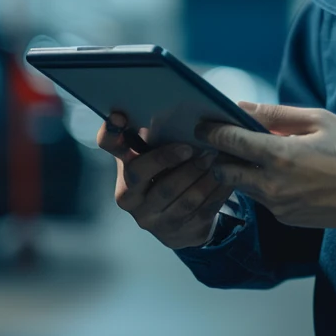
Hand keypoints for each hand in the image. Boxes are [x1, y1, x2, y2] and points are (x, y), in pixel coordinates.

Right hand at [96, 113, 235, 249]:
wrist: (182, 222)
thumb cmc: (171, 174)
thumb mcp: (161, 154)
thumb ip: (160, 135)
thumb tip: (177, 103)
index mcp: (123, 167)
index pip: (108, 146)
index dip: (111, 131)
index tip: (120, 116)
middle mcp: (129, 196)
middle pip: (141, 173)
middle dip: (167, 158)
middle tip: (192, 147)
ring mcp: (151, 218)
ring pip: (175, 195)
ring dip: (198, 175)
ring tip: (215, 158)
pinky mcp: (175, 231)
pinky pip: (198, 209)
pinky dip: (215, 190)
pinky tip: (227, 177)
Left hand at [195, 102, 335, 229]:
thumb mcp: (318, 120)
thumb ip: (275, 115)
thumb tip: (242, 106)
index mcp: (280, 156)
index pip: (231, 141)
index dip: (212, 130)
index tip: (202, 124)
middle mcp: (273, 186)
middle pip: (225, 169)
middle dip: (220, 155)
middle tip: (225, 140)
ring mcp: (278, 206)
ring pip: (243, 186)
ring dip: (242, 170)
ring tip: (257, 154)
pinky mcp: (286, 218)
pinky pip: (263, 198)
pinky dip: (263, 184)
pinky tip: (282, 173)